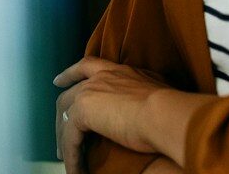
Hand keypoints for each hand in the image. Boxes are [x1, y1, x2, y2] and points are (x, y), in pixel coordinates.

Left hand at [54, 55, 176, 166]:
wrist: (164, 113)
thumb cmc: (170, 106)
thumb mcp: (156, 90)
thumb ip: (147, 91)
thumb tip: (155, 101)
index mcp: (116, 71)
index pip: (87, 66)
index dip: (71, 74)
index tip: (58, 81)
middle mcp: (99, 78)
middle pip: (70, 94)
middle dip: (62, 112)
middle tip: (60, 130)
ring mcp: (89, 93)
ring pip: (65, 116)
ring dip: (64, 138)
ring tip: (66, 157)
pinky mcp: (83, 113)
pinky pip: (70, 138)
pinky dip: (71, 156)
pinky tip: (75, 169)